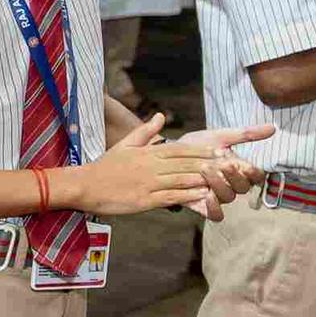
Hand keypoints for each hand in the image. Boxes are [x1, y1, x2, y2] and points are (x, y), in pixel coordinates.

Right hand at [66, 111, 264, 217]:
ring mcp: (149, 183)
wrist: (85, 186)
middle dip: (209, 164)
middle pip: (185, 164)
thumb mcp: (125, 145)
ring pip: (181, 180)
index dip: (201, 150)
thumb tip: (161, 116)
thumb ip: (145, 131)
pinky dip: (188, 196)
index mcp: (148, 153)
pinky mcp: (145, 200)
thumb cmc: (105, 166)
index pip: (180, 149)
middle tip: (229, 165)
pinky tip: (202, 197)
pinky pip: (171, 197)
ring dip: (203, 180)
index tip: (219, 151)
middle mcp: (151, 166)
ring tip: (222, 180)